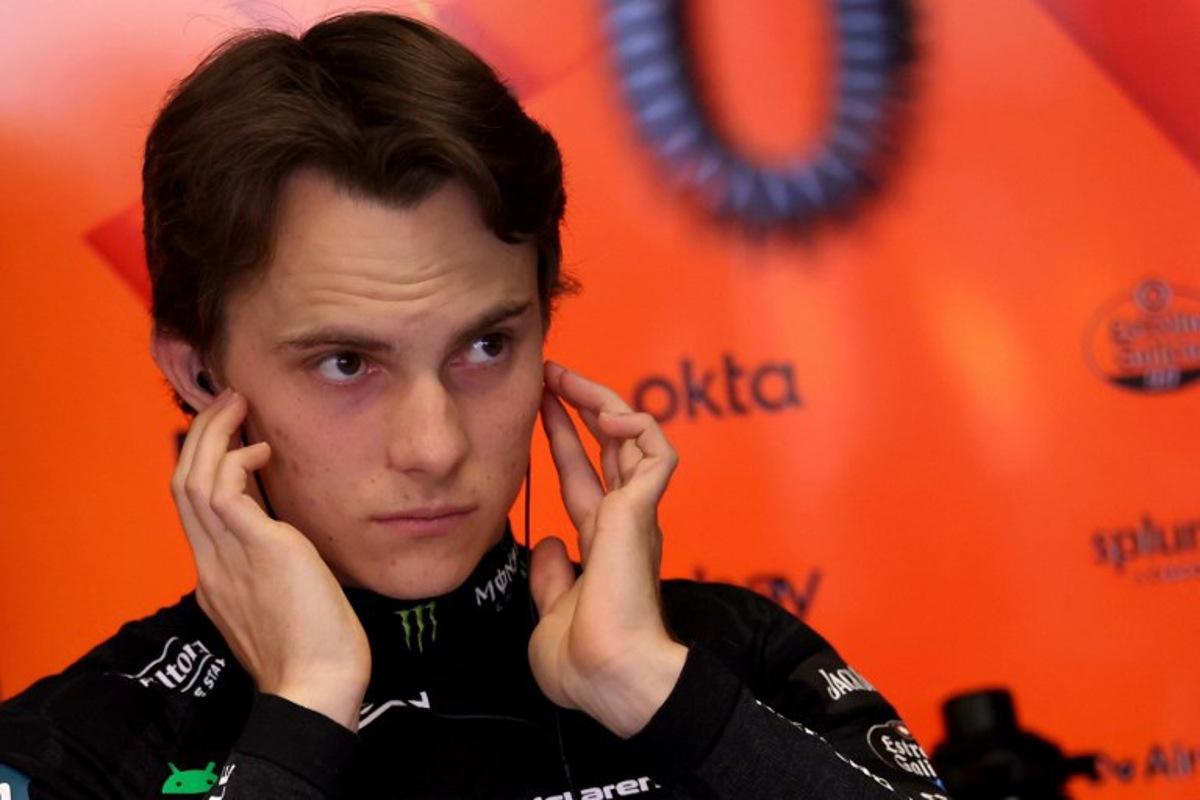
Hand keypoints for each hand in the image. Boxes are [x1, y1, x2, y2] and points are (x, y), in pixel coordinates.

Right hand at [172, 388, 369, 730]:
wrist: (317, 688)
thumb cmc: (314, 654)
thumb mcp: (283, 603)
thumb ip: (273, 570)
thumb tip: (288, 544)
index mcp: (215, 578)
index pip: (192, 509)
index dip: (201, 464)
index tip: (224, 435)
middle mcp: (212, 563)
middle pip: (182, 485)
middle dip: (200, 438)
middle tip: (226, 404)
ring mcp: (228, 557)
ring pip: (194, 480)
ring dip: (214, 434)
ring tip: (238, 404)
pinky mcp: (259, 550)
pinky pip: (227, 492)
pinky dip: (238, 461)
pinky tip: (263, 450)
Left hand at [529, 361, 687, 737]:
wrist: (608, 677)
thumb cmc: (585, 663)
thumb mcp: (551, 611)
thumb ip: (552, 575)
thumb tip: (550, 544)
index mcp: (605, 546)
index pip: (584, 478)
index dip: (563, 441)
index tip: (541, 408)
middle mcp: (625, 524)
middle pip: (609, 448)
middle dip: (582, 406)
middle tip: (552, 374)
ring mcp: (637, 516)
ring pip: (635, 438)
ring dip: (604, 402)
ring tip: (568, 378)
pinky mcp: (644, 512)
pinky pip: (656, 452)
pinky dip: (637, 425)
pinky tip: (607, 413)